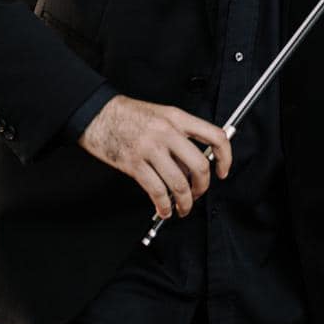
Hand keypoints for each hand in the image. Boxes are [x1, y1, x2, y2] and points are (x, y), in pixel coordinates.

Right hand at [77, 95, 231, 219]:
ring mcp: (150, 148)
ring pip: (179, 183)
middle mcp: (167, 132)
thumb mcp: (161, 116)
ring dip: (185, 202)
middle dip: (202, 187)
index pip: (214, 136)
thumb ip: (179, 137)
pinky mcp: (134, 164)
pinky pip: (157, 191)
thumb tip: (193, 166)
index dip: (225, 157)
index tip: (222, 171)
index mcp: (177, 117)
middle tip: (198, 193)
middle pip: (199, 166)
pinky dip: (164, 205)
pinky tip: (164, 209)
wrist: (98, 114)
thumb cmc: (129, 115)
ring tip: (183, 208)